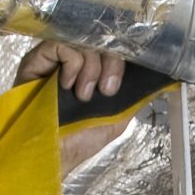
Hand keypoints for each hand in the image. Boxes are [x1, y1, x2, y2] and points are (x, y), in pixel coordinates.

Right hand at [16, 40, 128, 175]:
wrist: (55, 155)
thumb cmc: (81, 139)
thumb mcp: (118, 116)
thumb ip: (133, 94)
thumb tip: (157, 80)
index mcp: (94, 70)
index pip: (113, 46)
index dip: (122, 57)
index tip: (120, 83)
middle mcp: (75, 60)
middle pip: (101, 39)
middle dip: (111, 63)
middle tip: (106, 91)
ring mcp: (55, 59)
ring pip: (83, 40)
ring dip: (91, 67)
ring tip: (83, 95)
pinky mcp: (36, 60)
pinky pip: (60, 44)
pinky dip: (71, 63)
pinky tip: (68, 85)